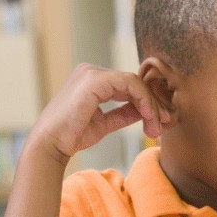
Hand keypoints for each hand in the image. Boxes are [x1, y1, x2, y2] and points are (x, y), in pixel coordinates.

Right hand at [31, 63, 168, 163]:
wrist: (51, 145)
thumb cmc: (73, 136)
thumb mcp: (105, 123)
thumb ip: (124, 113)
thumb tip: (147, 111)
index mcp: (92, 81)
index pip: (129, 87)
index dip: (148, 104)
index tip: (160, 124)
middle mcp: (91, 72)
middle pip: (135, 84)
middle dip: (154, 105)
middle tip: (165, 125)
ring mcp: (92, 73)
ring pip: (136, 83)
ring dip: (151, 106)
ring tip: (156, 127)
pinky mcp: (95, 80)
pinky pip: (130, 84)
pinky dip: (144, 100)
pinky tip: (148, 116)